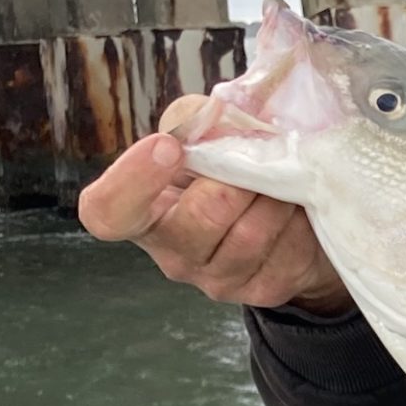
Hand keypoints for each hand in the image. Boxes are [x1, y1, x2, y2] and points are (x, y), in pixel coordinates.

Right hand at [77, 133, 350, 313]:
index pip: (106, 212)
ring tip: (281, 181)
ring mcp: (217, 279)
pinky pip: (287, 249)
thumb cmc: (231, 171)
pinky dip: (299, 219)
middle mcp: (172, 251)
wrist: (288, 216)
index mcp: (143, 210)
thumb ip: (198, 118)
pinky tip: (296, 209)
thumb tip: (217, 115)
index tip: (169, 146)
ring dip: (275, 196)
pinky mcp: (263, 290)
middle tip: (256, 158)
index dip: (132, 180)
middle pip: (199, 219)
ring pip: (250, 234)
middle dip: (236, 180)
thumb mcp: (206, 134)